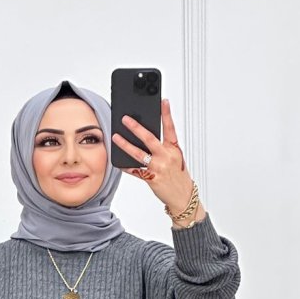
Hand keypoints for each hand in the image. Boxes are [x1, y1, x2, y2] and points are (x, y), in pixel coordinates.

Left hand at [112, 98, 193, 212]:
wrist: (183, 197)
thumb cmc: (179, 176)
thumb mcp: (176, 159)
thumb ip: (164, 147)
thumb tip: (147, 137)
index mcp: (174, 150)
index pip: (170, 128)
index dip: (167, 114)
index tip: (163, 101)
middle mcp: (166, 157)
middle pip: (149, 139)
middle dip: (136, 127)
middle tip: (125, 119)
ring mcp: (158, 168)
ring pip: (139, 154)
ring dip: (125, 145)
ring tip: (116, 137)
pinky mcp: (151, 179)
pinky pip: (135, 171)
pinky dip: (126, 166)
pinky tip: (118, 161)